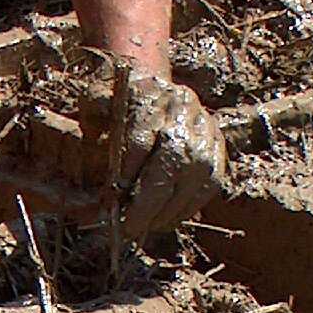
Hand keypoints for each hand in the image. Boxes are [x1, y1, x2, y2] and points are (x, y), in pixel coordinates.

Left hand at [78, 58, 226, 241]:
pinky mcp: (217, 142)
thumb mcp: (95, 111)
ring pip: (196, 175)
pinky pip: (210, 182)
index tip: (110, 206)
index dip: (125, 180)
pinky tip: (168, 219)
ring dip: (171, 210)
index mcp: (148, 94)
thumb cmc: (116, 104)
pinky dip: (190, 206)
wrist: (150, 82)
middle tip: (129, 229)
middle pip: (173, 160)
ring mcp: (204, 125)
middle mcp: (182, 107)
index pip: (138, 143)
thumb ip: (96, 144)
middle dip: (150, 203)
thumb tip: (104, 190)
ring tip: (147, 228)